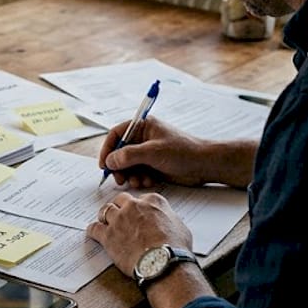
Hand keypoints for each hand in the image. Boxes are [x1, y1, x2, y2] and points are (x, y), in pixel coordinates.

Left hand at [85, 191, 191, 275]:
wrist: (163, 263)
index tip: (137, 213)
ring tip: (105, 222)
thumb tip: (167, 223)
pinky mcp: (108, 235)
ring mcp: (119, 220)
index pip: (141, 198)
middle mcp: (134, 206)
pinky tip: (94, 233)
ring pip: (105, 210)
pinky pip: (94, 228)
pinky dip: (93, 230)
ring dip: (105, 216)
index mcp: (153, 201)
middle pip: (121, 200)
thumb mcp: (180, 226)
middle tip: (120, 215)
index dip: (138, 206)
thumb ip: (169, 219)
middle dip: (120, 206)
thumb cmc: (175, 247)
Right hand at [98, 117, 256, 188]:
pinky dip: (140, 179)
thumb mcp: (153, 152)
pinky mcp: (153, 165)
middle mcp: (143, 138)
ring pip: (128, 166)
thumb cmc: (183, 151)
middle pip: (120, 152)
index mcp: (143, 126)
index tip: (104, 165)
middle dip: (119, 167)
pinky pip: (138, 173)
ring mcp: (148, 152)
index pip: (116, 135)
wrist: (204, 165)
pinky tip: (150, 181)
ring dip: (131, 175)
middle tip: (120, 179)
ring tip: (140, 181)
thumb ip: (129, 156)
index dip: (108, 149)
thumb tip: (110, 161)